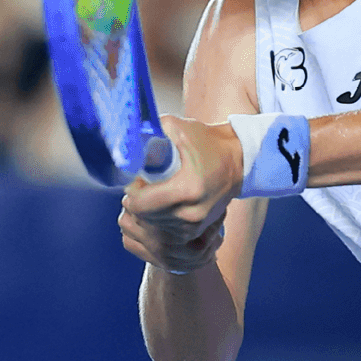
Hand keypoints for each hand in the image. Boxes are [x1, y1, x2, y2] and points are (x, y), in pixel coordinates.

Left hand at [119, 116, 242, 272]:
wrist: (237, 160)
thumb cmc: (208, 143)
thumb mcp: (177, 128)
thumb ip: (147, 130)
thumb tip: (123, 136)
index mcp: (188, 188)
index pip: (141, 204)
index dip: (132, 191)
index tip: (137, 179)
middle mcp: (191, 213)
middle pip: (143, 217)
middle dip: (137, 201)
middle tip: (144, 183)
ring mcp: (194, 226)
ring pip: (152, 226)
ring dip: (146, 211)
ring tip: (156, 191)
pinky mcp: (196, 231)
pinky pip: (164, 232)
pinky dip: (157, 218)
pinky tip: (164, 202)